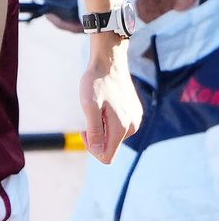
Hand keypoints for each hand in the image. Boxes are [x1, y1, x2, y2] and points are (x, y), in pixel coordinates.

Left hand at [79, 45, 141, 162]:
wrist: (110, 63)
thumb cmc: (96, 83)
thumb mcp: (89, 106)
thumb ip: (94, 130)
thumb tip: (97, 150)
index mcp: (121, 128)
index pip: (107, 157)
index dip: (92, 150)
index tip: (85, 131)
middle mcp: (132, 127)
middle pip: (110, 148)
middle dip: (96, 138)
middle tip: (89, 117)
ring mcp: (135, 120)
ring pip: (114, 138)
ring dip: (103, 129)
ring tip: (98, 109)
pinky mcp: (135, 114)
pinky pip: (119, 128)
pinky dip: (109, 122)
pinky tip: (106, 106)